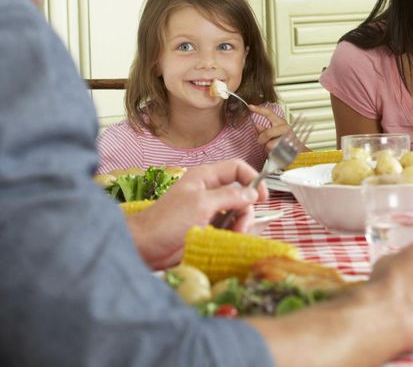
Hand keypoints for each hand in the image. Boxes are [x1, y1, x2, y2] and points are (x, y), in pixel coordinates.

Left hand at [126, 159, 267, 268]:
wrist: (146, 247)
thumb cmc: (168, 221)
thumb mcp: (201, 204)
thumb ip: (230, 196)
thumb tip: (253, 194)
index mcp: (206, 177)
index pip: (237, 168)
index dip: (253, 179)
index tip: (263, 197)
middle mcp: (210, 191)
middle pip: (242, 195)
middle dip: (246, 211)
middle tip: (241, 227)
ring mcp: (209, 210)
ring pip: (238, 213)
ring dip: (240, 225)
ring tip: (232, 237)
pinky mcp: (208, 228)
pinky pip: (229, 227)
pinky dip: (232, 235)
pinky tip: (227, 242)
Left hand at [248, 106, 308, 151]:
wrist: (299, 152)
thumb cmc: (285, 142)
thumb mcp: (273, 134)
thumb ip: (264, 130)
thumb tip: (256, 125)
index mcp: (280, 122)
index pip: (269, 113)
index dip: (259, 110)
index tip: (250, 107)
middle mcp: (285, 127)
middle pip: (267, 133)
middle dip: (262, 139)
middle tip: (263, 141)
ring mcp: (288, 137)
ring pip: (270, 144)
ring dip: (269, 148)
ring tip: (274, 147)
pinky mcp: (289, 147)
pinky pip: (275, 152)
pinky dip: (274, 153)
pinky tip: (278, 151)